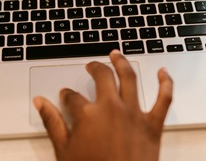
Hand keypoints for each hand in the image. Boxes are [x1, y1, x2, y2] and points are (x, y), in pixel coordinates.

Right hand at [33, 50, 172, 160]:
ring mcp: (134, 114)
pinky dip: (166, 83)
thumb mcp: (64, 152)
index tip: (65, 95)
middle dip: (94, 68)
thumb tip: (40, 102)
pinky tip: (163, 72)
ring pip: (129, 78)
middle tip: (91, 66)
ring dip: (122, 62)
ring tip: (117, 54)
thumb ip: (52, 123)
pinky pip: (164, 99)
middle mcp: (111, 108)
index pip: (72, 97)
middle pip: (102, 78)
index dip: (66, 95)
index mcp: (88, 115)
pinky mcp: (153, 125)